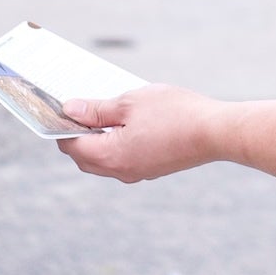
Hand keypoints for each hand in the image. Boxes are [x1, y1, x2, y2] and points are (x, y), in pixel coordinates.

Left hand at [56, 84, 223, 182]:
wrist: (215, 132)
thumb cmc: (174, 113)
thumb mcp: (130, 102)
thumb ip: (97, 109)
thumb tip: (70, 111)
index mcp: (111, 156)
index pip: (71, 145)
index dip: (61, 126)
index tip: (60, 106)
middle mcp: (121, 171)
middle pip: (84, 157)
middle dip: (76, 134)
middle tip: (78, 107)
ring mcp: (138, 172)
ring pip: (103, 160)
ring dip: (97, 139)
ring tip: (102, 111)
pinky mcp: (152, 168)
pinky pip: (122, 159)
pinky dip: (115, 143)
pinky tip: (125, 122)